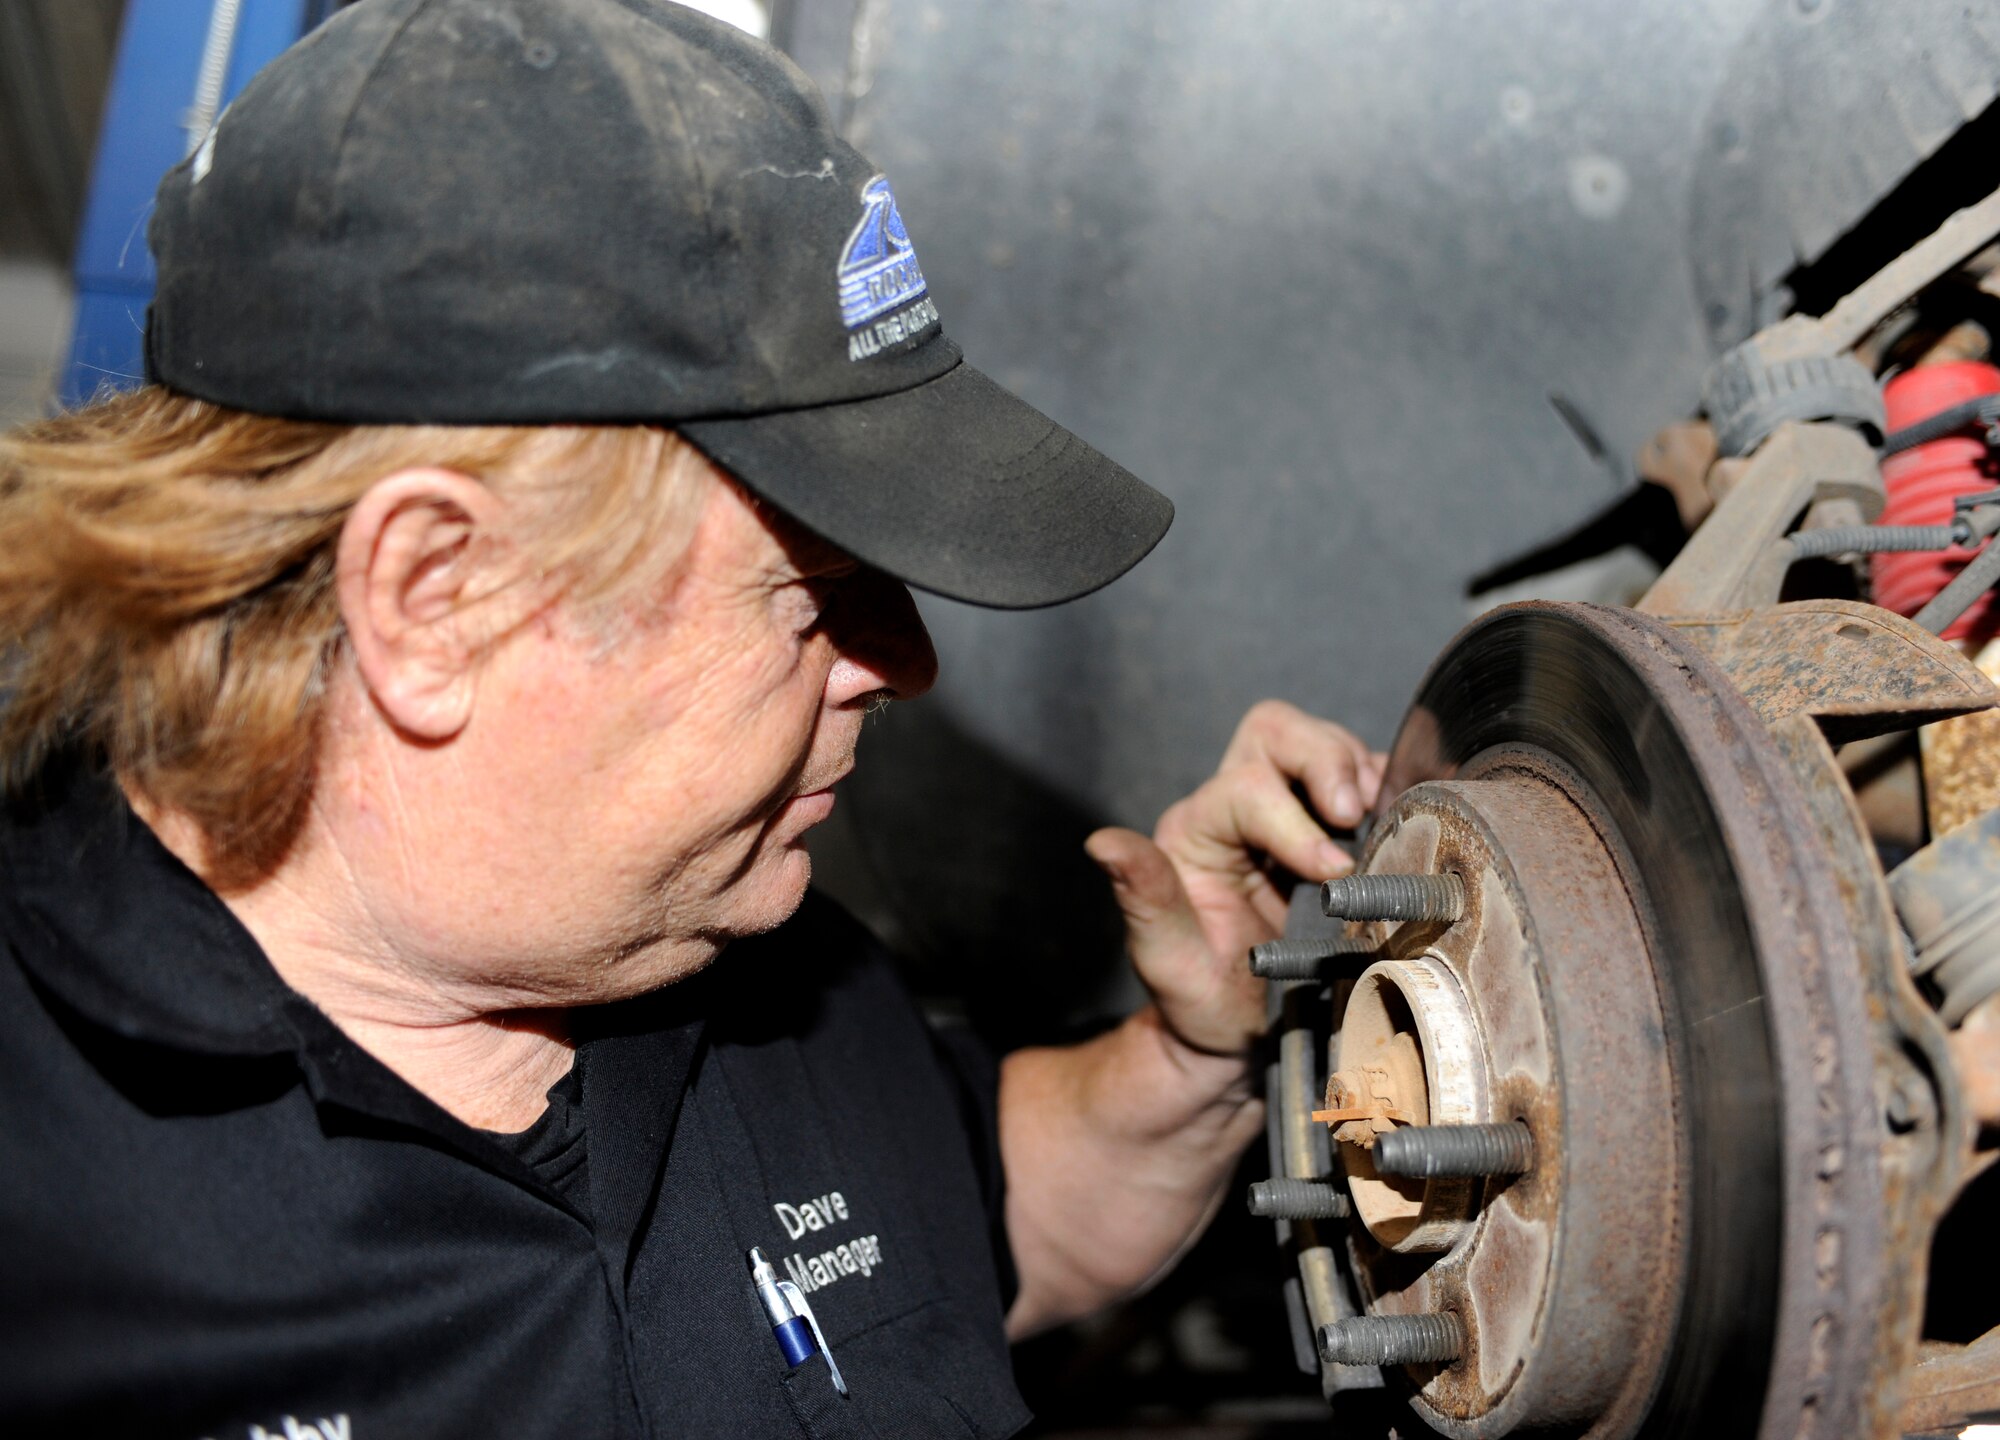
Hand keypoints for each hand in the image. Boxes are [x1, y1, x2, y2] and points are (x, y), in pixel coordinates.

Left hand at [1085, 700, 1385, 1056]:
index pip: (1248, 788)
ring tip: (1376, 824)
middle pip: (1278, 732)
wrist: (1240, 1036)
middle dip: (1325, 759)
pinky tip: (1394, 828)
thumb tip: (1102, 845)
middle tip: (1355, 813)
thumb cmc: (1200, 999)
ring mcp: (1291, 814)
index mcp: (1197, 830)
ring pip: (1325, 745)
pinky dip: (1385, 791)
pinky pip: (1365, 781)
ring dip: (1358, 774)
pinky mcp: (1334, 832)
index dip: (1294, 823)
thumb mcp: (1166, 959)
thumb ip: (1143, 898)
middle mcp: (1238, 810)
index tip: (1331, 873)